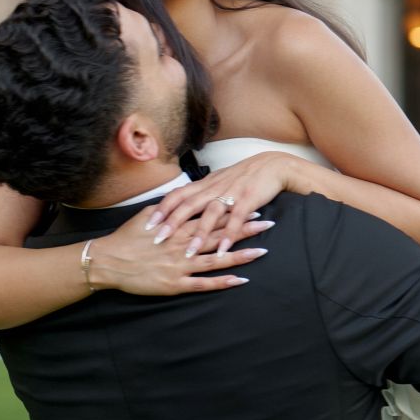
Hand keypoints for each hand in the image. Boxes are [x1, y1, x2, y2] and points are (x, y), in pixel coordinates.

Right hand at [86, 212, 271, 297]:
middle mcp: (183, 244)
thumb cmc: (126, 238)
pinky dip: (222, 282)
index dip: (233, 211)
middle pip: (219, 234)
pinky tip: (240, 280)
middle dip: (245, 229)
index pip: (211, 216)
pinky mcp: (175, 283)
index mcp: (178, 227)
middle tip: (269, 223)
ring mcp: (180, 265)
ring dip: (240, 256)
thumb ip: (168, 209)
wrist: (108, 260)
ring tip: (262, 252)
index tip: (253, 205)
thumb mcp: (147, 216)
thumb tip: (180, 200)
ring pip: (216, 259)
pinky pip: (203, 283)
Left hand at [143, 153, 308, 258]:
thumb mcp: (218, 181)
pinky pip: (236, 219)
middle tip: (157, 239)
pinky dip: (229, 235)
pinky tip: (223, 250)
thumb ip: (200, 192)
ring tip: (187, 253)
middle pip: (188, 205)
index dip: (161, 209)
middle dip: (171, 223)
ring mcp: (230, 194)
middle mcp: (214, 188)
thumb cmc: (244, 176)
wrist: (272, 166)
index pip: (177, 195)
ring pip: (210, 214)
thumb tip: (180, 203)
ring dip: (198, 234)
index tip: (146, 223)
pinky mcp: (248, 200)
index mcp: (204, 184)